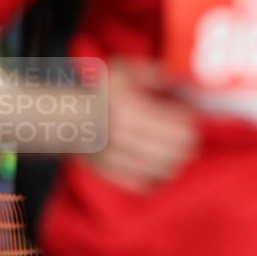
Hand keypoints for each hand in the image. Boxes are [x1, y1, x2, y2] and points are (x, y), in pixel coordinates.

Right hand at [81, 59, 199, 192]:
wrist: (67, 120)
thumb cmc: (102, 94)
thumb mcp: (123, 72)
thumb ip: (151, 72)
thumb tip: (174, 78)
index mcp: (128, 108)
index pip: (178, 126)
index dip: (189, 121)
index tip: (189, 116)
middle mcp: (122, 135)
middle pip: (177, 150)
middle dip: (188, 142)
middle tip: (189, 135)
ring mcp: (115, 158)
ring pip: (166, 169)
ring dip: (177, 160)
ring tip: (176, 150)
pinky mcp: (111, 174)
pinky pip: (146, 184)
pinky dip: (158, 177)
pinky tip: (160, 165)